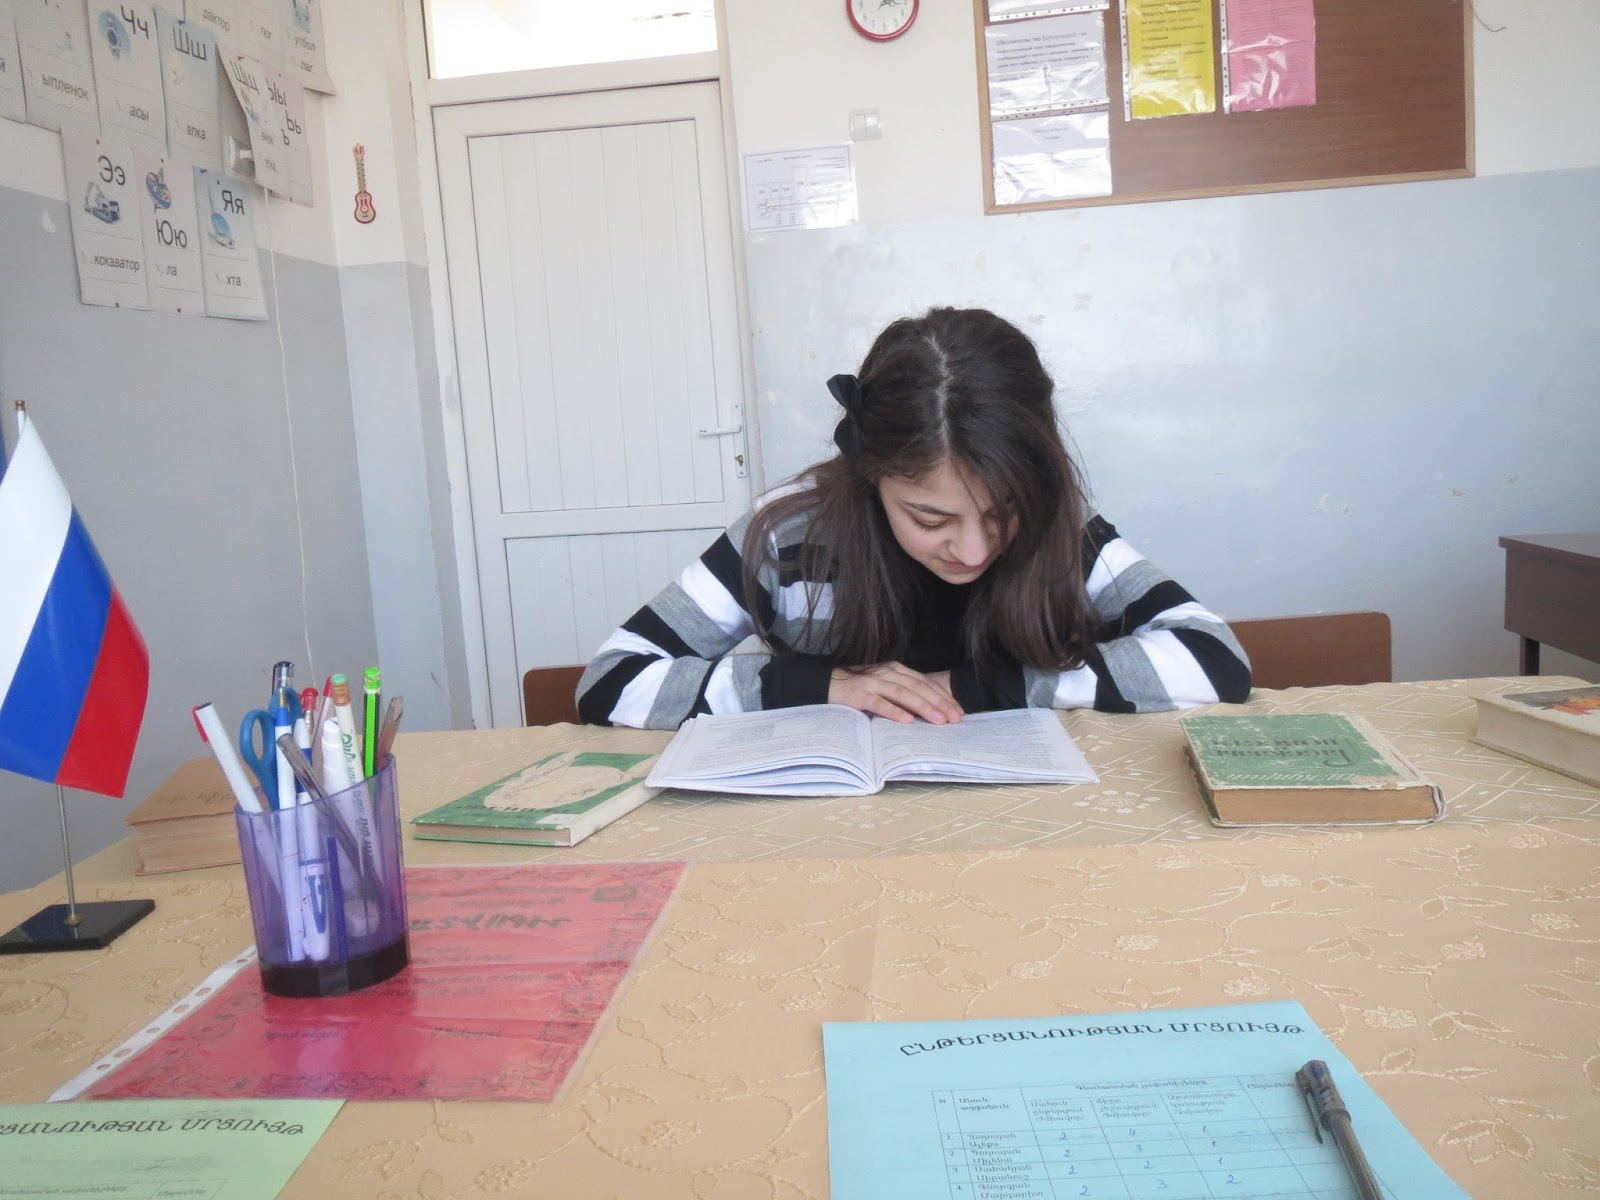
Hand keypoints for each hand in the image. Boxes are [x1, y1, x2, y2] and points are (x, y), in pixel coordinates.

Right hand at [829, 663, 962, 724]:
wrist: (825, 684)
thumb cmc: (858, 688)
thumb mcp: (884, 686)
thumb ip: (902, 694)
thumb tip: (930, 710)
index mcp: (896, 669)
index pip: (925, 682)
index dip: (943, 696)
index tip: (958, 711)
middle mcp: (887, 672)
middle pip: (918, 687)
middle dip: (939, 703)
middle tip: (955, 718)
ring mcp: (873, 682)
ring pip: (903, 693)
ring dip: (923, 706)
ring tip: (938, 720)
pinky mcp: (859, 694)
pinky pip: (879, 703)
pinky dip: (894, 711)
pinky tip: (907, 720)